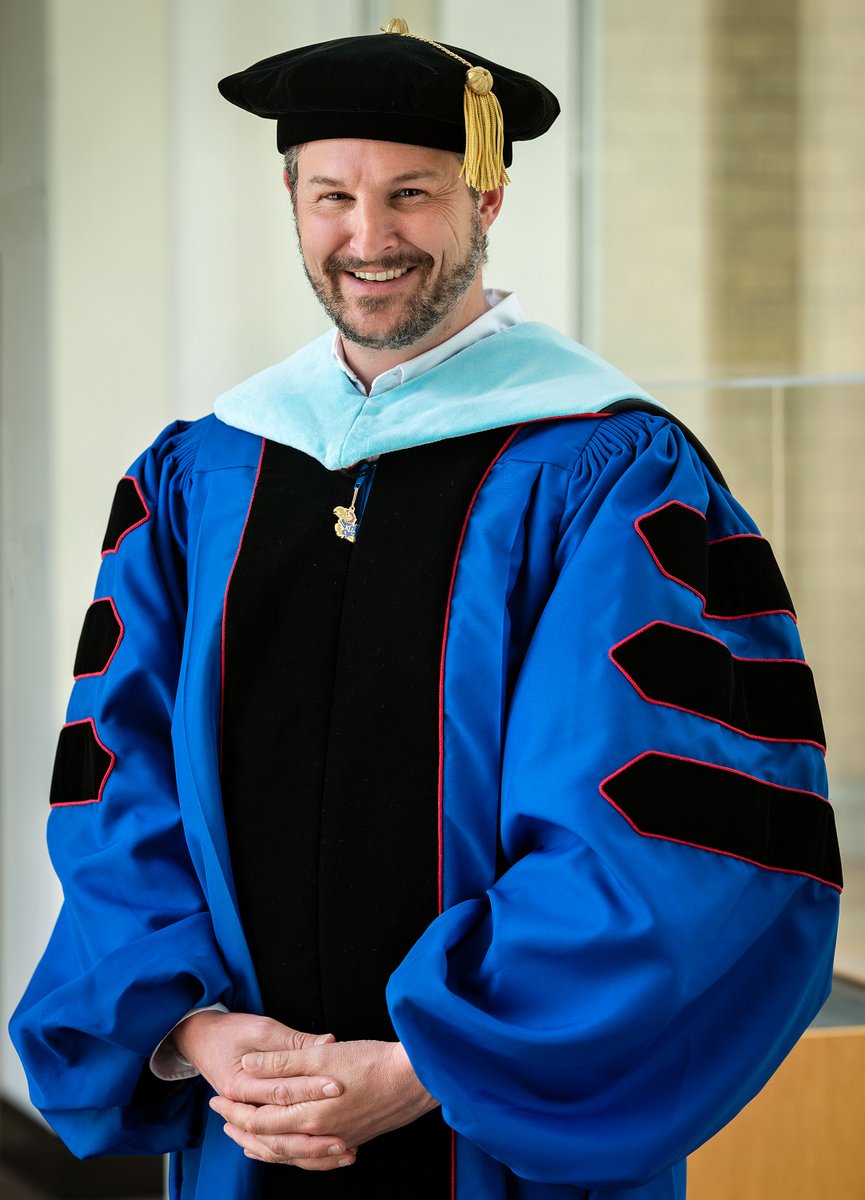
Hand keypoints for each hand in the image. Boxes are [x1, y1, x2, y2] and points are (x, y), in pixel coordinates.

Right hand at [173, 1010, 355, 1169]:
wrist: (200, 1040)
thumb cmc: (230, 1031)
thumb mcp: (260, 1028)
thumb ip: (292, 1041)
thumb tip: (328, 1042)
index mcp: (240, 1084)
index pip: (281, 1091)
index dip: (310, 1088)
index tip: (337, 1085)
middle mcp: (242, 1107)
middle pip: (280, 1126)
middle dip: (315, 1130)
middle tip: (346, 1129)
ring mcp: (247, 1117)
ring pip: (278, 1145)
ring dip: (311, 1151)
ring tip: (343, 1152)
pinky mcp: (255, 1119)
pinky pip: (275, 1145)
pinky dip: (299, 1152)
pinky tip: (324, 1155)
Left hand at [209, 1040, 438, 1166]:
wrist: (416, 1078)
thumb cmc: (372, 1061)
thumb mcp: (323, 1054)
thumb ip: (283, 1061)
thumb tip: (249, 1065)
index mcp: (309, 1112)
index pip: (259, 1118)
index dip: (234, 1110)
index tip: (217, 1100)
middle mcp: (320, 1133)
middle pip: (270, 1140)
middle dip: (243, 1130)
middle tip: (223, 1121)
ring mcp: (337, 1139)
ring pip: (291, 1153)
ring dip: (265, 1146)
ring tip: (248, 1141)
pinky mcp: (353, 1138)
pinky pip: (313, 1158)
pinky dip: (295, 1156)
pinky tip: (292, 1152)